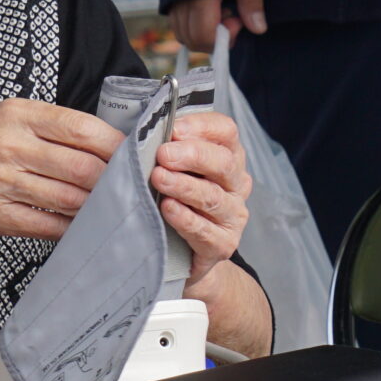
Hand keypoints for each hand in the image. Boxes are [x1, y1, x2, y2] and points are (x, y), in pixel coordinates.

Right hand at [0, 99, 120, 239]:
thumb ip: (51, 128)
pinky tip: (83, 225)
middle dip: (115, 180)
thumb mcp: (6, 118)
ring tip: (114, 207)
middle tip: (133, 187)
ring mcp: (2, 181)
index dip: (118, 146)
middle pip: (84, 166)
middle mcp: (10, 145)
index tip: (136, 156)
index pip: (84, 129)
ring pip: (70, 198)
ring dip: (98, 206)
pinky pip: (48, 224)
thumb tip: (107, 145)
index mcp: (19, 115)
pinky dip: (72, 228)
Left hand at [151, 109, 253, 287]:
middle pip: (224, 162)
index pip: (225, 131)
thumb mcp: (170, 169)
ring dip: (185, 186)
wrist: (176, 254)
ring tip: (159, 179)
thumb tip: (145, 129)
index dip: (201, 127)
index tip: (174, 129)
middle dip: (193, 156)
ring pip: (214, 197)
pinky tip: (167, 209)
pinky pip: (205, 231)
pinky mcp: (223, 245)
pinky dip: (186, 219)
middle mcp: (235, 184)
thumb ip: (164, 148)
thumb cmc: (169, 202)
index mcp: (226, 157)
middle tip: (163, 155)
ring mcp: (232, 216)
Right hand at [168, 0, 268, 52]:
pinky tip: (209, 12)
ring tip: (221, 13)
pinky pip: (177, 23)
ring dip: (203, 34)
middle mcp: (181, 1)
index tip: (238, 22)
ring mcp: (172, 0)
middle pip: (192, 40)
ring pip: (182, 34)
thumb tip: (258, 29)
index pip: (204, 36)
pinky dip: (192, 26)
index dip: (224, 37)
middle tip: (232, 21)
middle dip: (214, 40)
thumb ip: (250, 3)